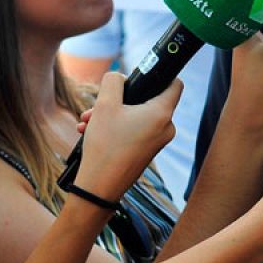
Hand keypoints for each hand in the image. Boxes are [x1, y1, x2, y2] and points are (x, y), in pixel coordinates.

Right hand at [76, 72, 178, 200]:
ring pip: (135, 116)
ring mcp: (157, 141)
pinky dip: (115, 127)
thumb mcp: (104, 105)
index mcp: (162, 113)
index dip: (160, 74)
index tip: (140, 75)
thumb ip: (114, 82)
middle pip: (147, 100)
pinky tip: (91, 132)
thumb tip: (120, 78)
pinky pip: (134, 130)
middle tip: (95, 107)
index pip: (174, 83)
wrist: (99, 188)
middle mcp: (166, 127)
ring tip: (87, 121)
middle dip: (118, 100)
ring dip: (111, 114)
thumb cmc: (105, 146)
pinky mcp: (147, 151)